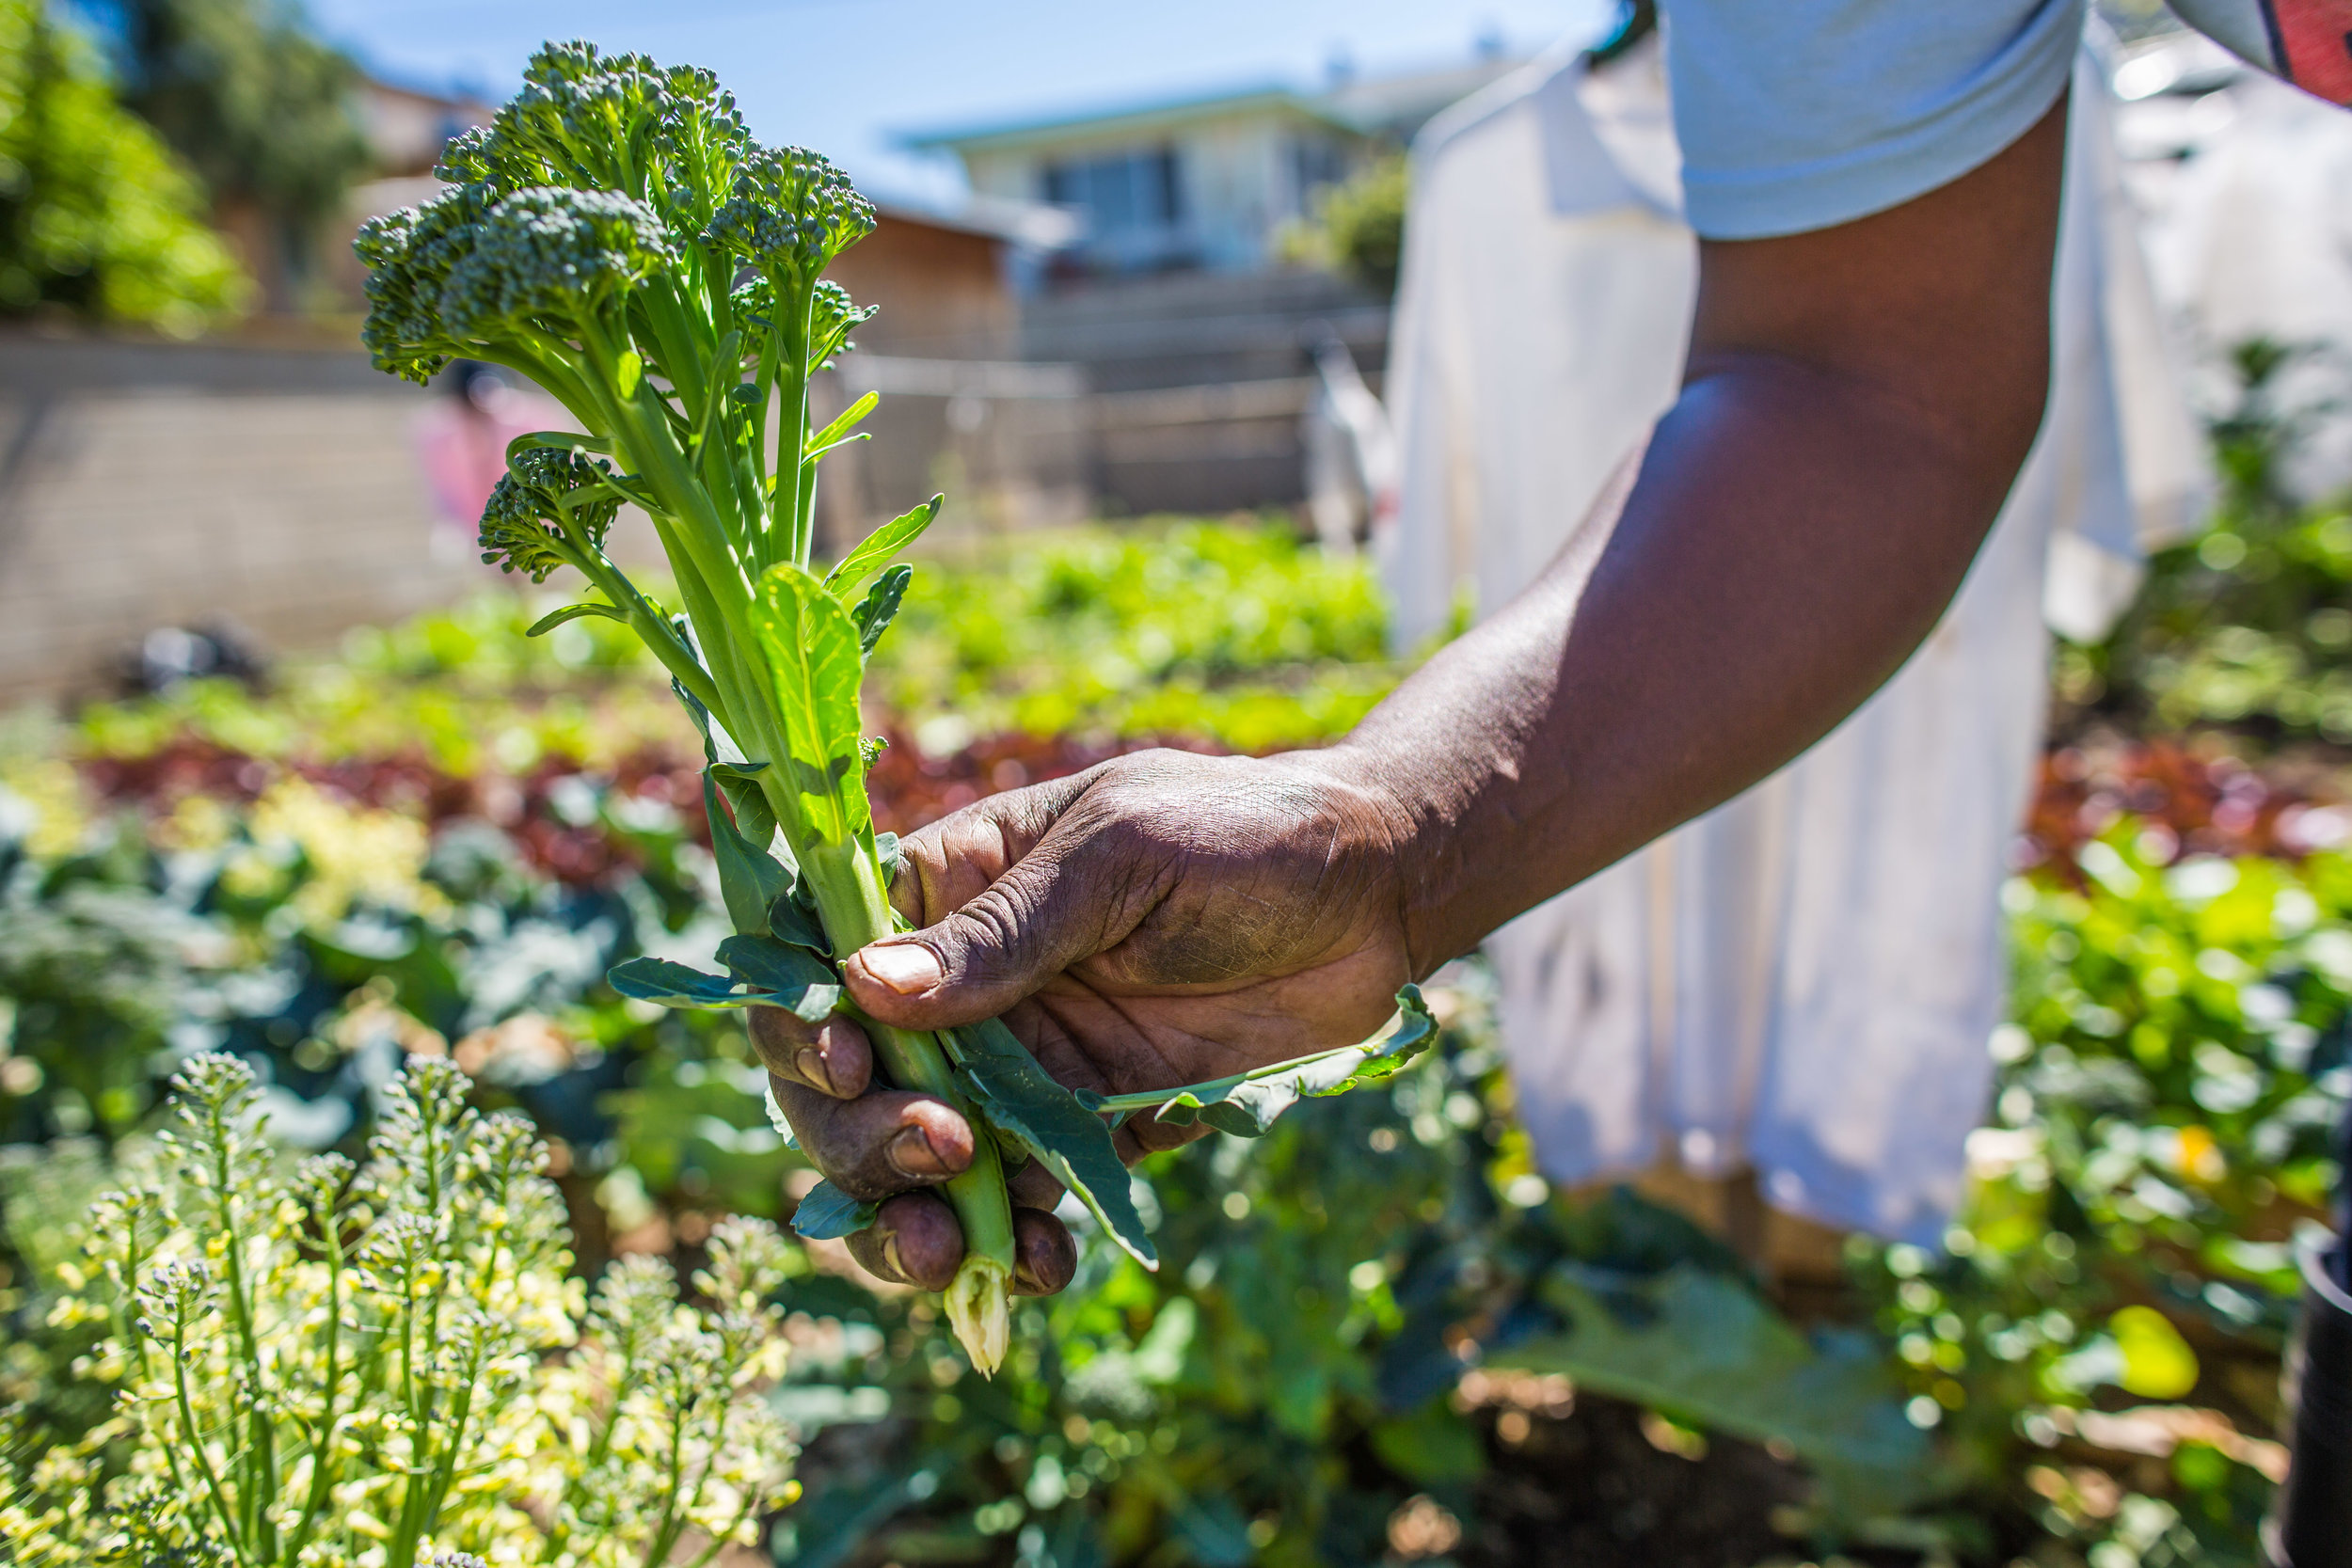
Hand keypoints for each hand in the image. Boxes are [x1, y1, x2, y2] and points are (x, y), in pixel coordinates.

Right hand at [754, 746, 1414, 1293]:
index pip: (826, 961)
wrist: (1377, 893)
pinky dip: (1015, 1246)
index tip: (847, 1067)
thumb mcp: (1118, 853)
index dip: (807, 1026)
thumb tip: (866, 986)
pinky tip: (1039, 1265)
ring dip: (914, 1219)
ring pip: (925, 1162)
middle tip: (933, 1156)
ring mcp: (1026, 1064)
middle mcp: (968, 987)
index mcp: (950, 889)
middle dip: (861, 1139)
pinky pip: (1026, 1199)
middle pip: (857, 1084)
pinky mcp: (1092, 1126)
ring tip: (948, 1255)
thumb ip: (1005, 930)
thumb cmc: (1242, 831)